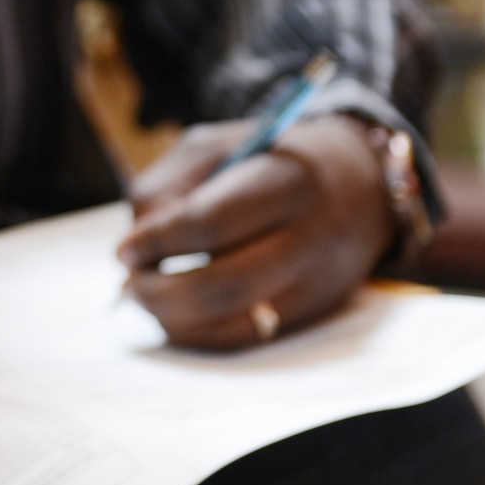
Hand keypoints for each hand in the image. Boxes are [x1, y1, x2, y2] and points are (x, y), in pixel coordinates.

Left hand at [116, 113, 392, 349]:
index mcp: (287, 180)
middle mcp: (310, 236)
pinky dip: (202, 335)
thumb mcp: (216, 145)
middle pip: (224, 285)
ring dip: (176, 320)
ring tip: (145, 297)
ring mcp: (317, 282)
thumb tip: (135, 247)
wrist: (361, 182)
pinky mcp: (313, 312)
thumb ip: (167, 185)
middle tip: (130, 283)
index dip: (158, 242)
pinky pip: (250, 338)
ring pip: (236, 323)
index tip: (124, 250)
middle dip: (161, 293)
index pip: (212, 224)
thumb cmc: (268, 157)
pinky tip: (174, 316)